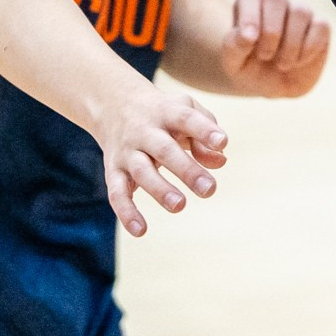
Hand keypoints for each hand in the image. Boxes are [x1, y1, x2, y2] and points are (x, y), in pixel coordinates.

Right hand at [94, 84, 227, 236]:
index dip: (204, 130)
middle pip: (164, 150)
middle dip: (186, 170)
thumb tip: (220, 162)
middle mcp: (144, 131)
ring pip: (141, 171)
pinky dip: (126, 212)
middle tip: (209, 190)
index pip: (186, 119)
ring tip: (180, 206)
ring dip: (159, 190)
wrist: (113, 104)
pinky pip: (116, 192)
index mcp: (166, 112)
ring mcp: (127, 151)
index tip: (222, 142)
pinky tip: (141, 231)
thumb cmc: (164, 113)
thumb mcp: (186, 111)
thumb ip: (205, 133)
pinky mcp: (113, 170)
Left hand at [217, 0, 330, 98]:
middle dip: (271, 31)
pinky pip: (321, 26)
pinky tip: (299, 61)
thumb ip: (234, 47)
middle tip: (265, 56)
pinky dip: (309, 47)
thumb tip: (249, 35)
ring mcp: (299, 14)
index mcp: (249, 5)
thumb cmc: (248, 68)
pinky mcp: (320, 27)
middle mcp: (275, 4)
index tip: (250, 42)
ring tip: (282, 64)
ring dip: (291, 43)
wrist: (271, 85)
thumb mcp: (232, 63)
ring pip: (301, 11)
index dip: (250, 18)